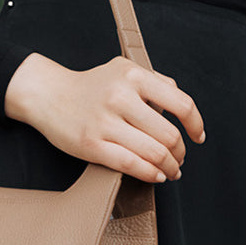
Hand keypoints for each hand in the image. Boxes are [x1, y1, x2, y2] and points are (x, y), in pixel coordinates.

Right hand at [3, 51, 204, 182]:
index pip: (181, 103)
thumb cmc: (90, 85)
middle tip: (180, 159)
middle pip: (169, 135)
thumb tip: (182, 104)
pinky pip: (131, 165)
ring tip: (171, 170)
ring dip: (169, 167)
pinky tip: (156, 175)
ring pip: (154, 153)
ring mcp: (105, 122)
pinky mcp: (92, 144)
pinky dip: (151, 174)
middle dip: (180, 153)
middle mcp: (120, 96)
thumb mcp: (123, 69)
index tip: (197, 136)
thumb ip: (155, 81)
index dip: (195, 124)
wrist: (48, 94)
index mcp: (134, 76)